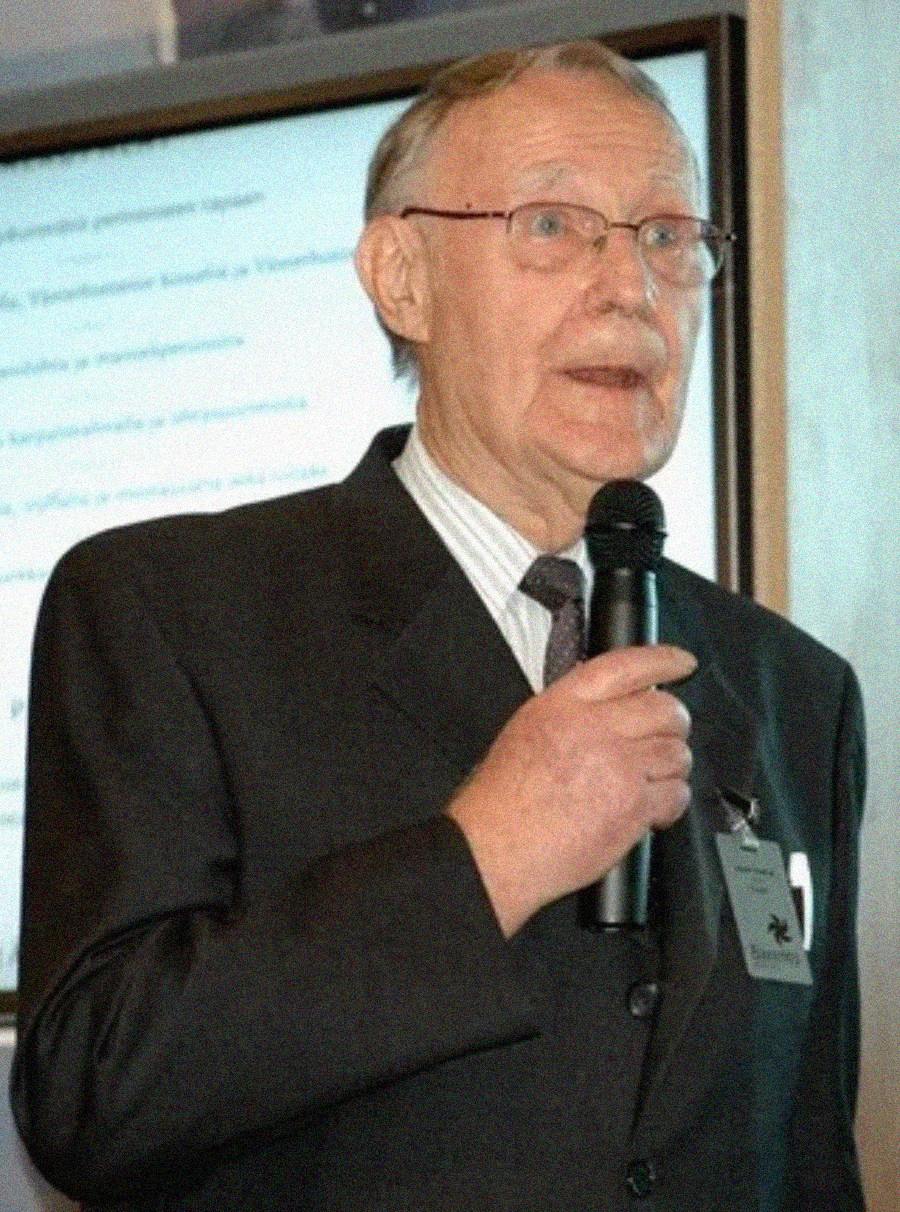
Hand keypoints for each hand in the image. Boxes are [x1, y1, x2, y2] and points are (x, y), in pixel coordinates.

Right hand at [446, 644, 695, 936]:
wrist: (496, 850)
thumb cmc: (503, 801)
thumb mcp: (528, 730)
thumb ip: (573, 711)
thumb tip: (615, 706)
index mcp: (563, 705)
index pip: (626, 666)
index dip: (663, 660)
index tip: (682, 663)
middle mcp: (593, 728)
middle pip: (664, 709)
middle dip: (672, 725)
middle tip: (664, 740)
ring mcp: (617, 766)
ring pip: (677, 753)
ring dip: (670, 769)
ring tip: (646, 783)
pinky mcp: (633, 806)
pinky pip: (676, 794)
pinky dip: (670, 804)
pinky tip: (649, 811)